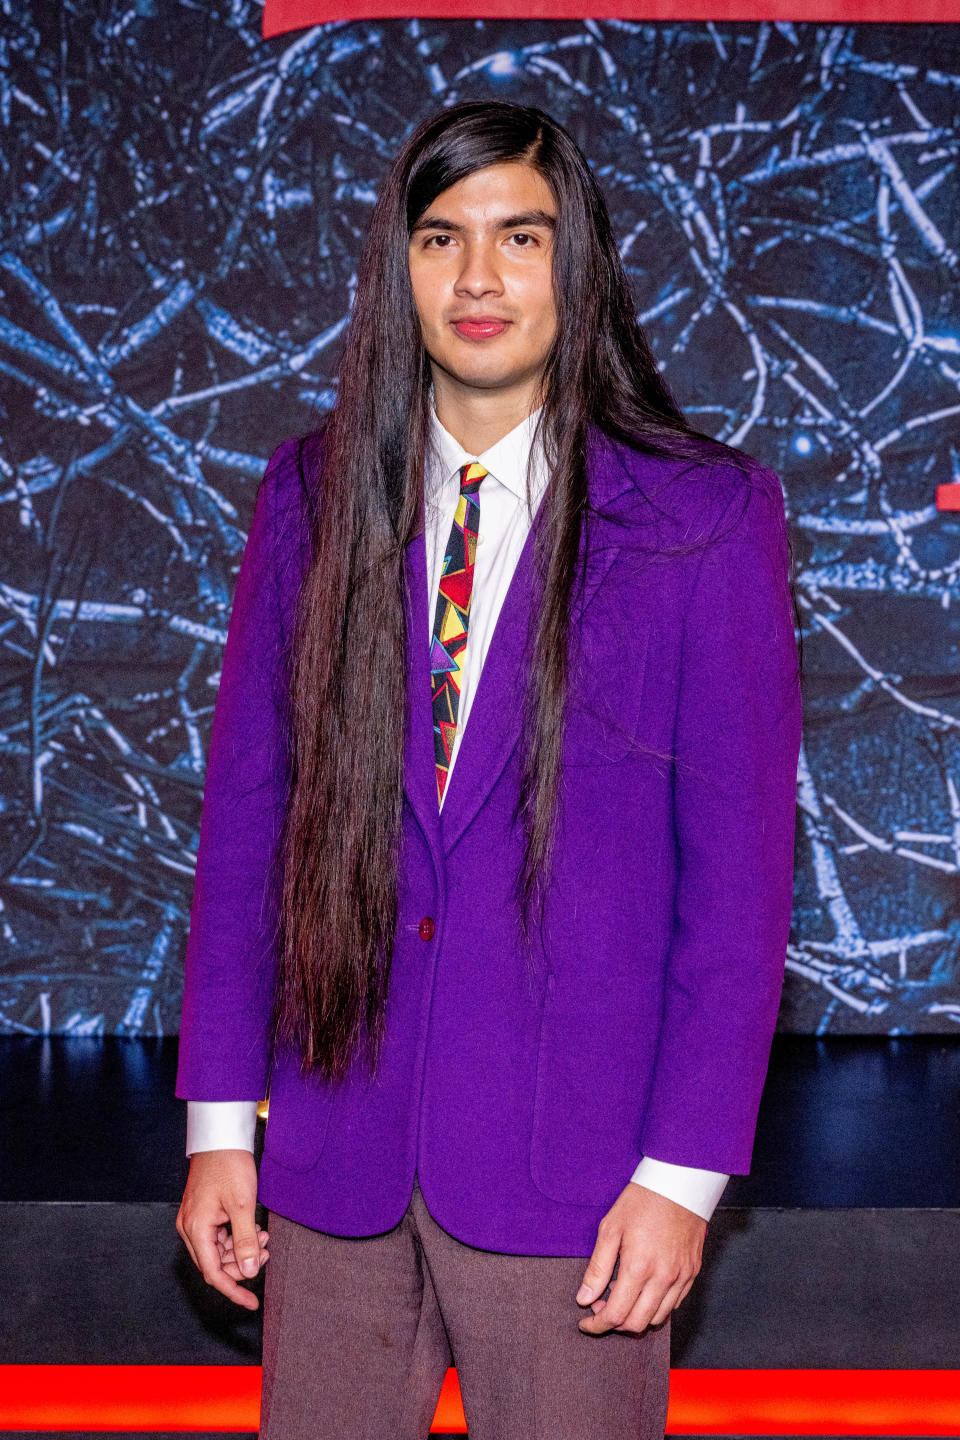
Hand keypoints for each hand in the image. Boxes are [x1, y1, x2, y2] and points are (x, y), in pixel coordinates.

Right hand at [176, 1149, 268, 1310]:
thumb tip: (251, 1271)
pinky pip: (218, 1235)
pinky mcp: (202, 1211)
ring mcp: (194, 1219)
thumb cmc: (229, 1165)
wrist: (221, 1136)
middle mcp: (189, 1227)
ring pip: (218, 1249)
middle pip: (215, 1263)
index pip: (213, 1273)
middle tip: (266, 1252)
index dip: (233, 1290)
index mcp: (195, 1229)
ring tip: (263, 1236)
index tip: (251, 1303)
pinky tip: (253, 1227)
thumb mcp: (242, 1205)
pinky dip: (236, 1236)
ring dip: (241, 1249)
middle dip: (241, 1264)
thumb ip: (245, 1241)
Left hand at [576, 1182, 705, 1334]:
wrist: (679, 1183)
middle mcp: (663, 1278)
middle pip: (637, 1324)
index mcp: (639, 1267)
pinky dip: (656, 1307)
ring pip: (657, 1318)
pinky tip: (643, 1291)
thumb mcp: (611, 1228)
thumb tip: (584, 1298)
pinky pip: (674, 1305)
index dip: (597, 1325)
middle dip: (615, 1324)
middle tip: (601, 1307)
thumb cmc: (642, 1201)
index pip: (616, 1315)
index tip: (585, 1323)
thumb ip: (597, 1268)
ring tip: (622, 1296)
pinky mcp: (692, 1273)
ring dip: (636, 1317)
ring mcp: (681, 1277)